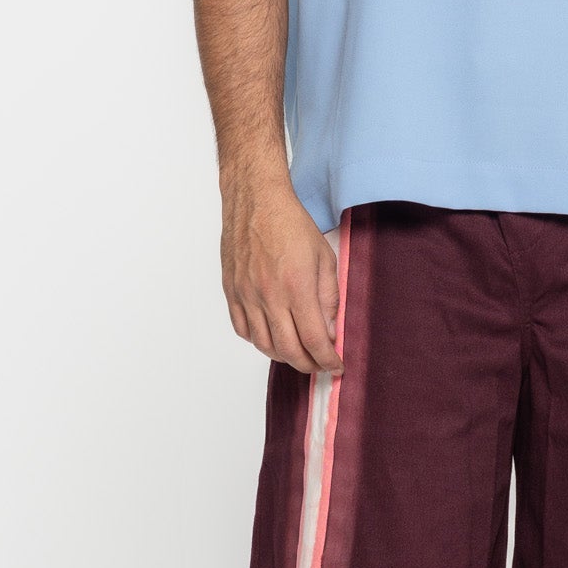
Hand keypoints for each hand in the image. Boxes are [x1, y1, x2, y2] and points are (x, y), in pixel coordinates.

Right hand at [222, 178, 342, 373]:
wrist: (255, 201)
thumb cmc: (291, 224)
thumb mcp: (324, 258)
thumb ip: (329, 298)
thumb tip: (330, 332)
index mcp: (296, 286)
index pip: (314, 340)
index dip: (327, 360)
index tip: (336, 366)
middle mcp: (269, 295)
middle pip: (288, 350)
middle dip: (308, 365)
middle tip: (320, 365)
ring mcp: (246, 296)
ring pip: (264, 345)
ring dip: (284, 356)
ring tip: (299, 353)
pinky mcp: (231, 292)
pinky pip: (243, 330)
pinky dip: (259, 341)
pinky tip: (272, 336)